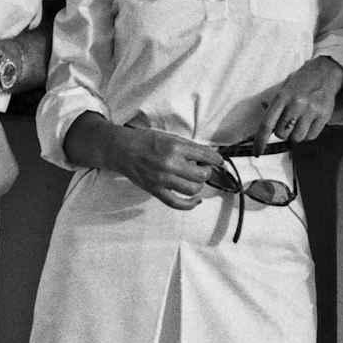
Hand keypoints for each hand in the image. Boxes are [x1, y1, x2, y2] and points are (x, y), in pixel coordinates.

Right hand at [105, 126, 224, 210]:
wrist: (123, 150)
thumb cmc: (147, 141)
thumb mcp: (170, 137)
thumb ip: (189, 147)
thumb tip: (209, 155)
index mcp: (175, 147)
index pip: (205, 155)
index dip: (216, 159)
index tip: (219, 161)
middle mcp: (170, 163)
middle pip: (201, 175)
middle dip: (207, 172)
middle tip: (203, 169)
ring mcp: (163, 179)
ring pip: (192, 189)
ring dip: (199, 185)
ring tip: (195, 180)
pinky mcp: (156, 191)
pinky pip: (177, 203)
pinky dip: (190, 204)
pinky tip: (196, 200)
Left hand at [256, 57, 342, 150]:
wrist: (325, 71)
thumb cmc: (301, 83)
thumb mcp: (284, 89)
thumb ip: (275, 109)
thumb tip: (265, 131)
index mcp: (282, 96)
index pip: (267, 124)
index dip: (260, 141)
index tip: (258, 152)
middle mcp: (296, 103)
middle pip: (281, 134)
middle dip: (283, 132)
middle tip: (289, 121)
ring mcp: (311, 110)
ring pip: (296, 138)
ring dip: (296, 134)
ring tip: (300, 121)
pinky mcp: (324, 116)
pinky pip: (310, 137)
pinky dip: (308, 133)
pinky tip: (310, 121)